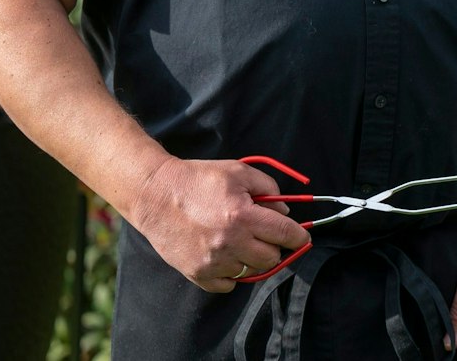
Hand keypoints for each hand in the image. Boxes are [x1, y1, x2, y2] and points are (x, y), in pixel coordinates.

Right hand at [126, 157, 310, 292]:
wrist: (155, 195)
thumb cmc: (198, 180)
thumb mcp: (238, 172)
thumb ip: (268, 188)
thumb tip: (284, 211)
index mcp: (243, 216)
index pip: (285, 234)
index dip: (299, 236)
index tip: (301, 237)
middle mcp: (230, 242)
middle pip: (272, 258)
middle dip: (273, 246)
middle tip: (263, 234)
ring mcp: (213, 262)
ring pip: (251, 272)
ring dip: (251, 258)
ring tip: (239, 241)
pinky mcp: (197, 274)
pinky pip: (228, 285)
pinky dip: (231, 273)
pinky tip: (224, 254)